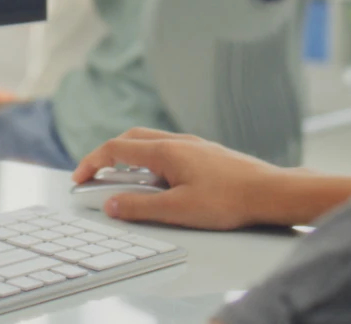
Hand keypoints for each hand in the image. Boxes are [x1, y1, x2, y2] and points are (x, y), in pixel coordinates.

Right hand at [71, 128, 287, 230]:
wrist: (270, 192)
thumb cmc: (229, 200)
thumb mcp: (178, 209)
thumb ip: (140, 207)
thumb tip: (111, 205)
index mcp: (165, 151)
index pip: (116, 149)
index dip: (92, 163)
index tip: (79, 179)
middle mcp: (177, 141)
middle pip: (130, 140)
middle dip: (107, 157)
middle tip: (96, 178)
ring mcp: (193, 145)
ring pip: (150, 144)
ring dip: (130, 159)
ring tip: (125, 184)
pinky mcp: (206, 153)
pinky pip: (168, 150)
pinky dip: (151, 162)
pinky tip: (160, 183)